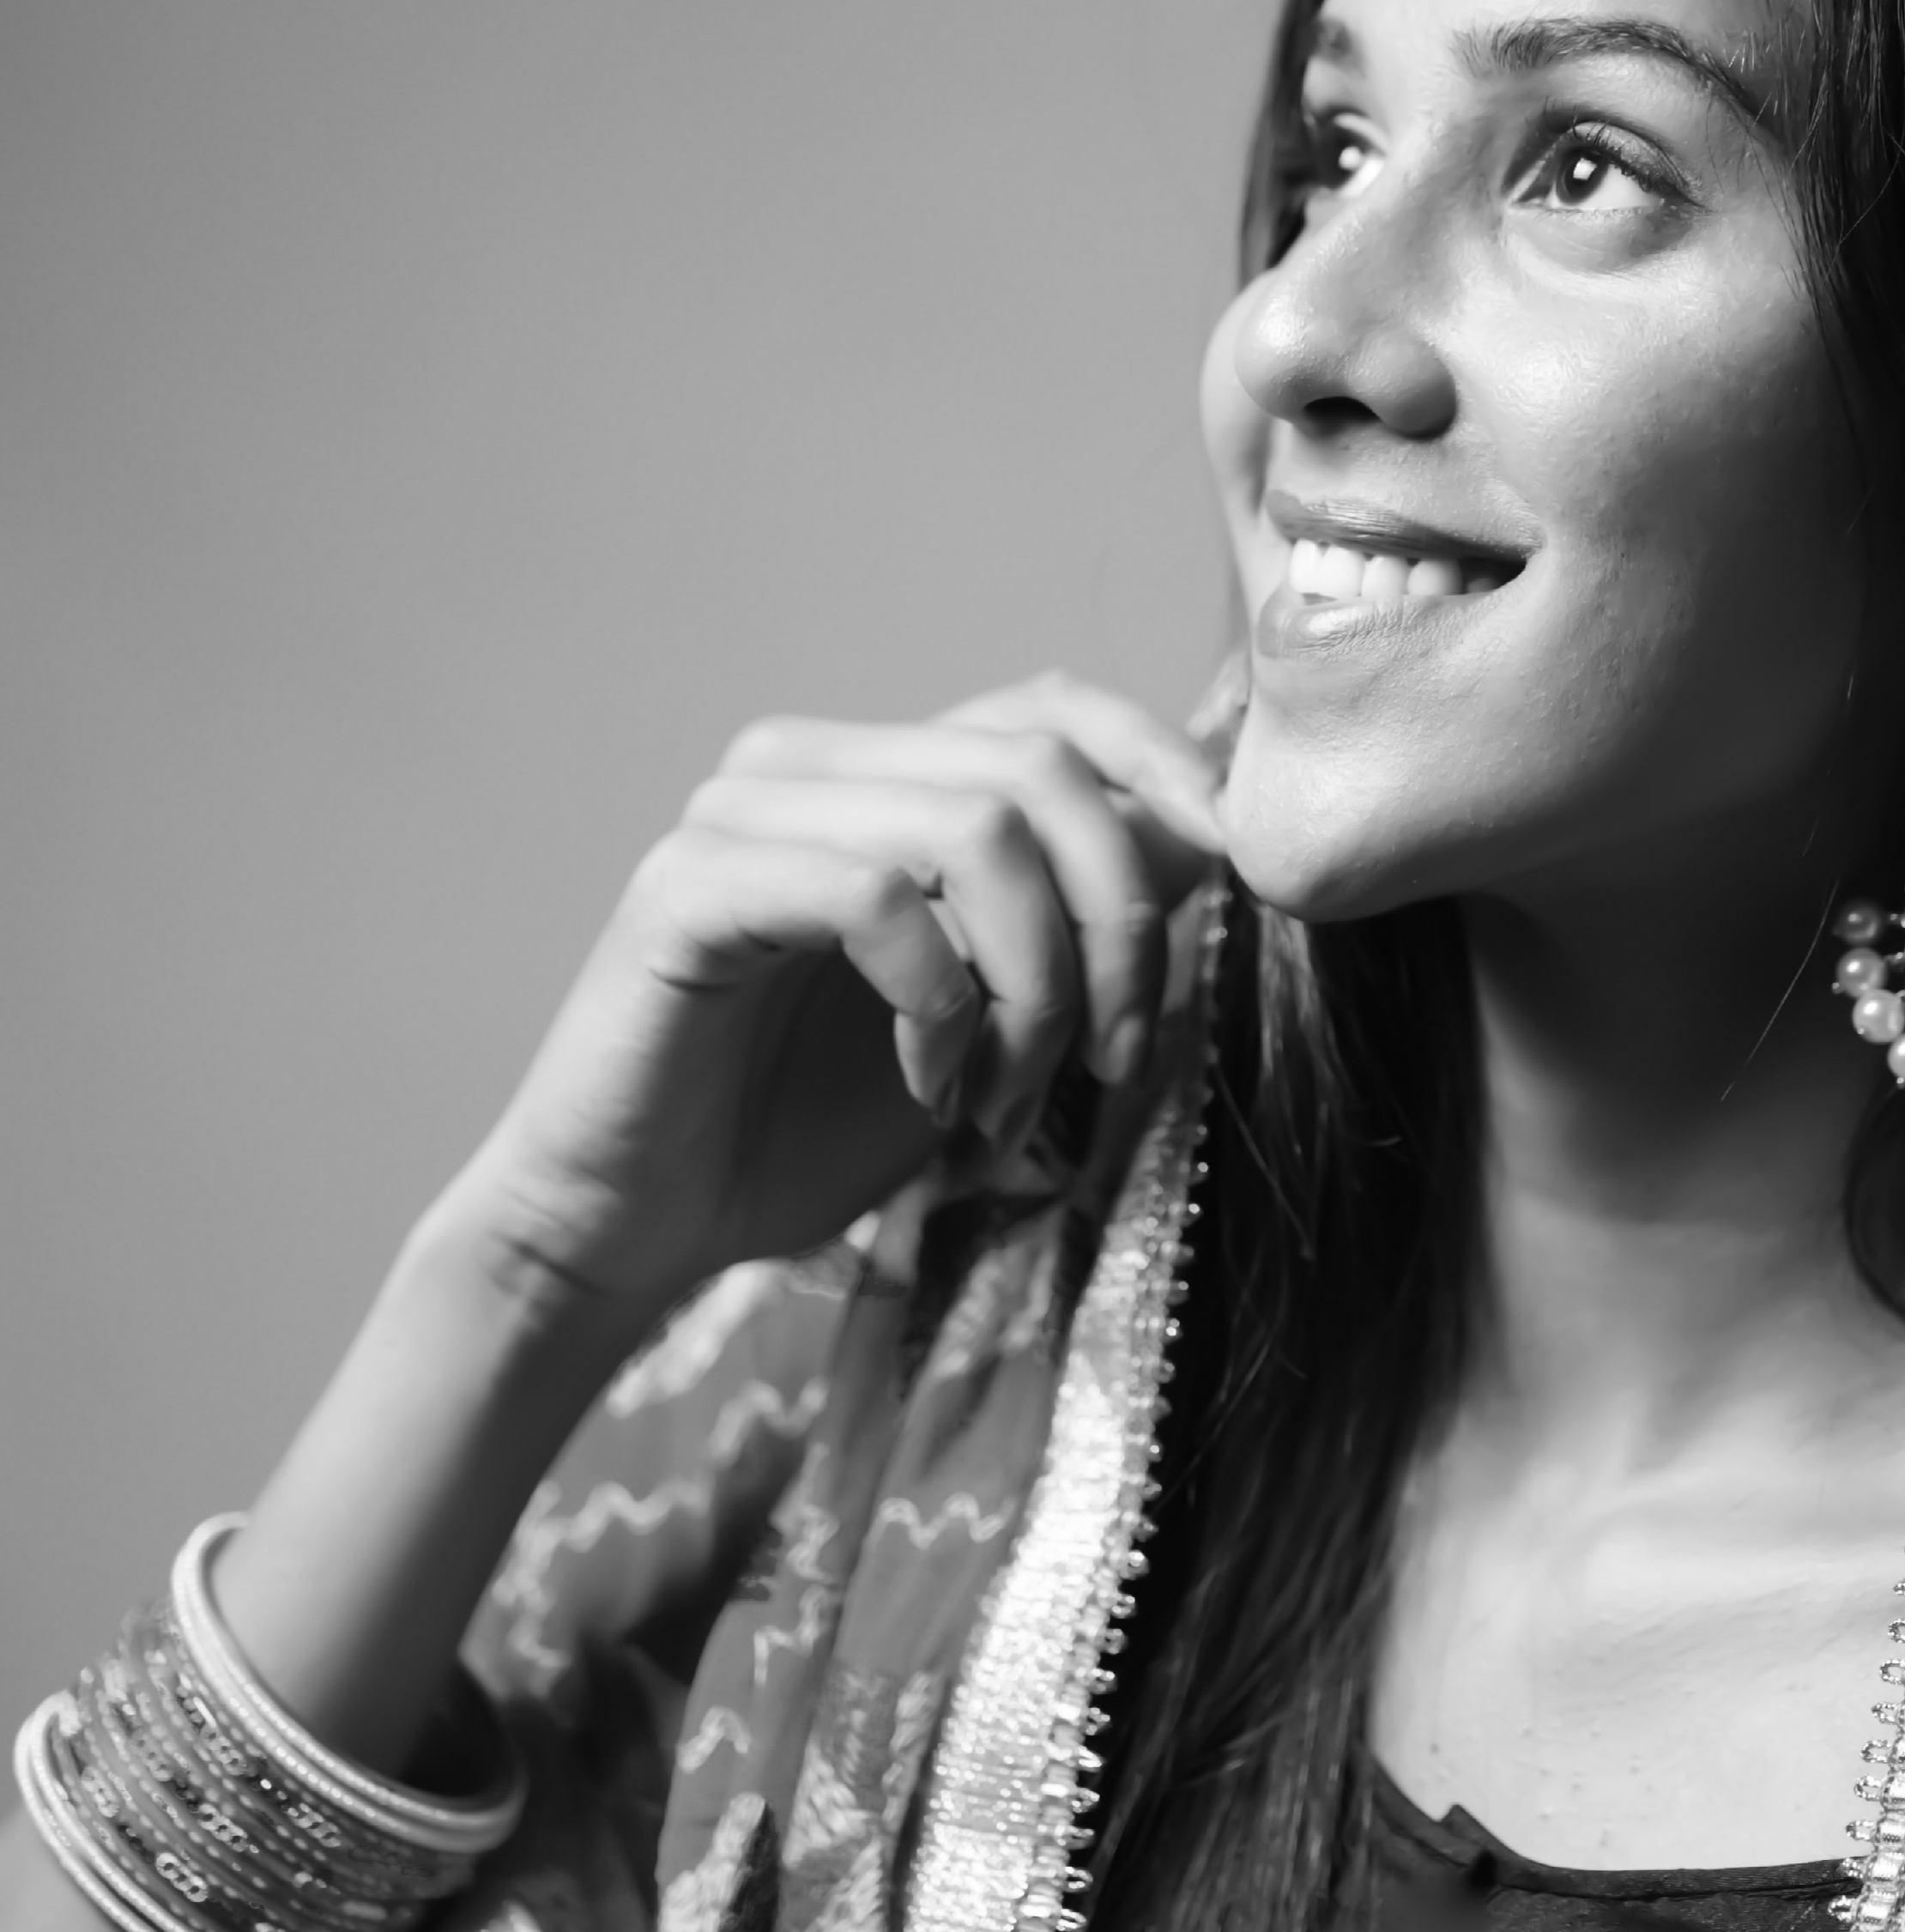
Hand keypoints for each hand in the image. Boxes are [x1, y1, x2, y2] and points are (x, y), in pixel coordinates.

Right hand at [445, 675, 1225, 1311]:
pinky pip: (875, 894)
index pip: (1052, 706)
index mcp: (885, 780)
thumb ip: (1076, 926)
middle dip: (1117, 932)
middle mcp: (812, 765)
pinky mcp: (691, 885)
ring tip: (1001, 1098)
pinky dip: (937, 1000)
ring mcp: (743, 813)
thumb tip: (1205, 844)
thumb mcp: (990, 1024)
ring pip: (976, 832)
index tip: (1234, 873)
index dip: (1161, 767)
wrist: (644, 1225)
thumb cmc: (809, 1128)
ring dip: (1032, 989)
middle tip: (1108, 1064)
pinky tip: (922, 1080)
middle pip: (1040, 775)